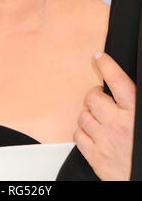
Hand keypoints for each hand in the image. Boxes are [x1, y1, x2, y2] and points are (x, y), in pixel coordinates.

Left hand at [74, 52, 135, 180]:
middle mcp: (118, 125)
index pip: (117, 79)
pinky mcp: (95, 157)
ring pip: (83, 115)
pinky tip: (93, 134)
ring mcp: (105, 141)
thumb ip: (137, 99)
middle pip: (93, 97)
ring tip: (100, 120)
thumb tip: (127, 86)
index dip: (107, 64)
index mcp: (135, 112)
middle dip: (96, 95)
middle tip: (103, 100)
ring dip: (89, 114)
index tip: (100, 57)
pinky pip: (78, 135)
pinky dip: (83, 132)